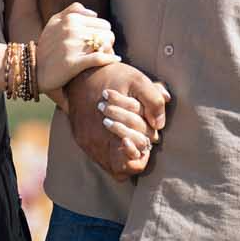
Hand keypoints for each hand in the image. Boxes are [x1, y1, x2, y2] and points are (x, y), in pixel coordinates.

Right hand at [32, 4, 117, 91]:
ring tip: (103, 56)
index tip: (98, 42)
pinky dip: (109, 59)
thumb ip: (72, 11)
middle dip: (107, 42)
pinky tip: (114, 60)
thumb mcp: (54, 22)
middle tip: (101, 51)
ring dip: (108, 51)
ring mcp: (72, 46)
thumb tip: (94, 13)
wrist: (33, 68)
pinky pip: (100, 58)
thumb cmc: (47, 45)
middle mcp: (72, 30)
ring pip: (106, 44)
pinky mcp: (73, 63)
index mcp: (70, 19)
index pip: (104, 23)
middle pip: (108, 34)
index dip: (103, 34)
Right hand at [64, 62, 166, 180]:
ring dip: (121, 155)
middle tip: (141, 137)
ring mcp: (86, 142)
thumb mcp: (138, 80)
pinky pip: (98, 155)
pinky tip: (118, 134)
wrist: (80, 71)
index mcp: (110, 130)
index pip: (130, 165)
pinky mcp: (80, 138)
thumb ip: (154, 101)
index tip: (147, 141)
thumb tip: (160, 124)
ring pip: (108, 165)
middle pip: (120, 169)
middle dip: (134, 154)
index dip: (142, 156)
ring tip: (130, 137)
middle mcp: (95, 142)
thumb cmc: (112, 76)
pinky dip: (110, 149)